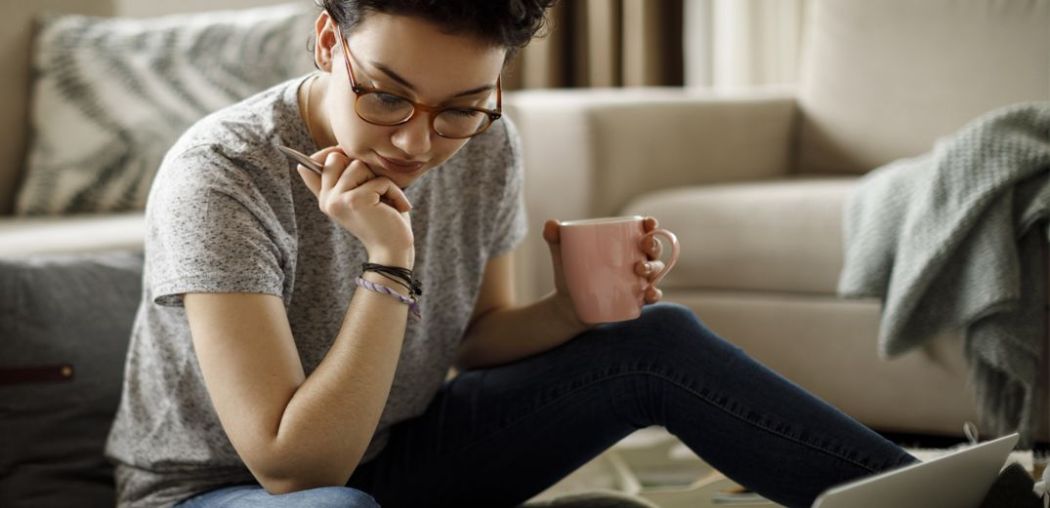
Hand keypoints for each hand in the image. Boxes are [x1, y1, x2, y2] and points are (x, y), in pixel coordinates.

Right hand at [296, 146, 414, 265]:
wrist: (393, 250)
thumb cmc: (382, 219)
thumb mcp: (358, 197)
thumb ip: (339, 181)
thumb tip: (302, 164)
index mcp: (325, 198)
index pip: (312, 165)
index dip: (331, 154)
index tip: (346, 157)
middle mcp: (326, 200)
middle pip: (337, 157)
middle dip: (362, 167)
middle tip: (375, 189)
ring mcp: (337, 200)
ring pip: (358, 165)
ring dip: (381, 181)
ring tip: (386, 200)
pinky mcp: (355, 201)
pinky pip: (379, 180)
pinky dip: (395, 192)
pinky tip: (397, 208)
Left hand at [543, 217, 664, 306]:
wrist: (566, 306)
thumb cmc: (570, 273)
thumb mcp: (562, 255)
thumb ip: (555, 239)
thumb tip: (550, 224)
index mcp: (623, 245)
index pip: (642, 231)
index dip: (650, 226)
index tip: (649, 223)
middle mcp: (635, 261)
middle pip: (653, 250)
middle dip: (654, 245)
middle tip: (644, 247)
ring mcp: (637, 281)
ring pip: (655, 272)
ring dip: (654, 269)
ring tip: (640, 270)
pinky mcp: (634, 300)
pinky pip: (651, 296)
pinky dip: (654, 294)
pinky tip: (649, 294)